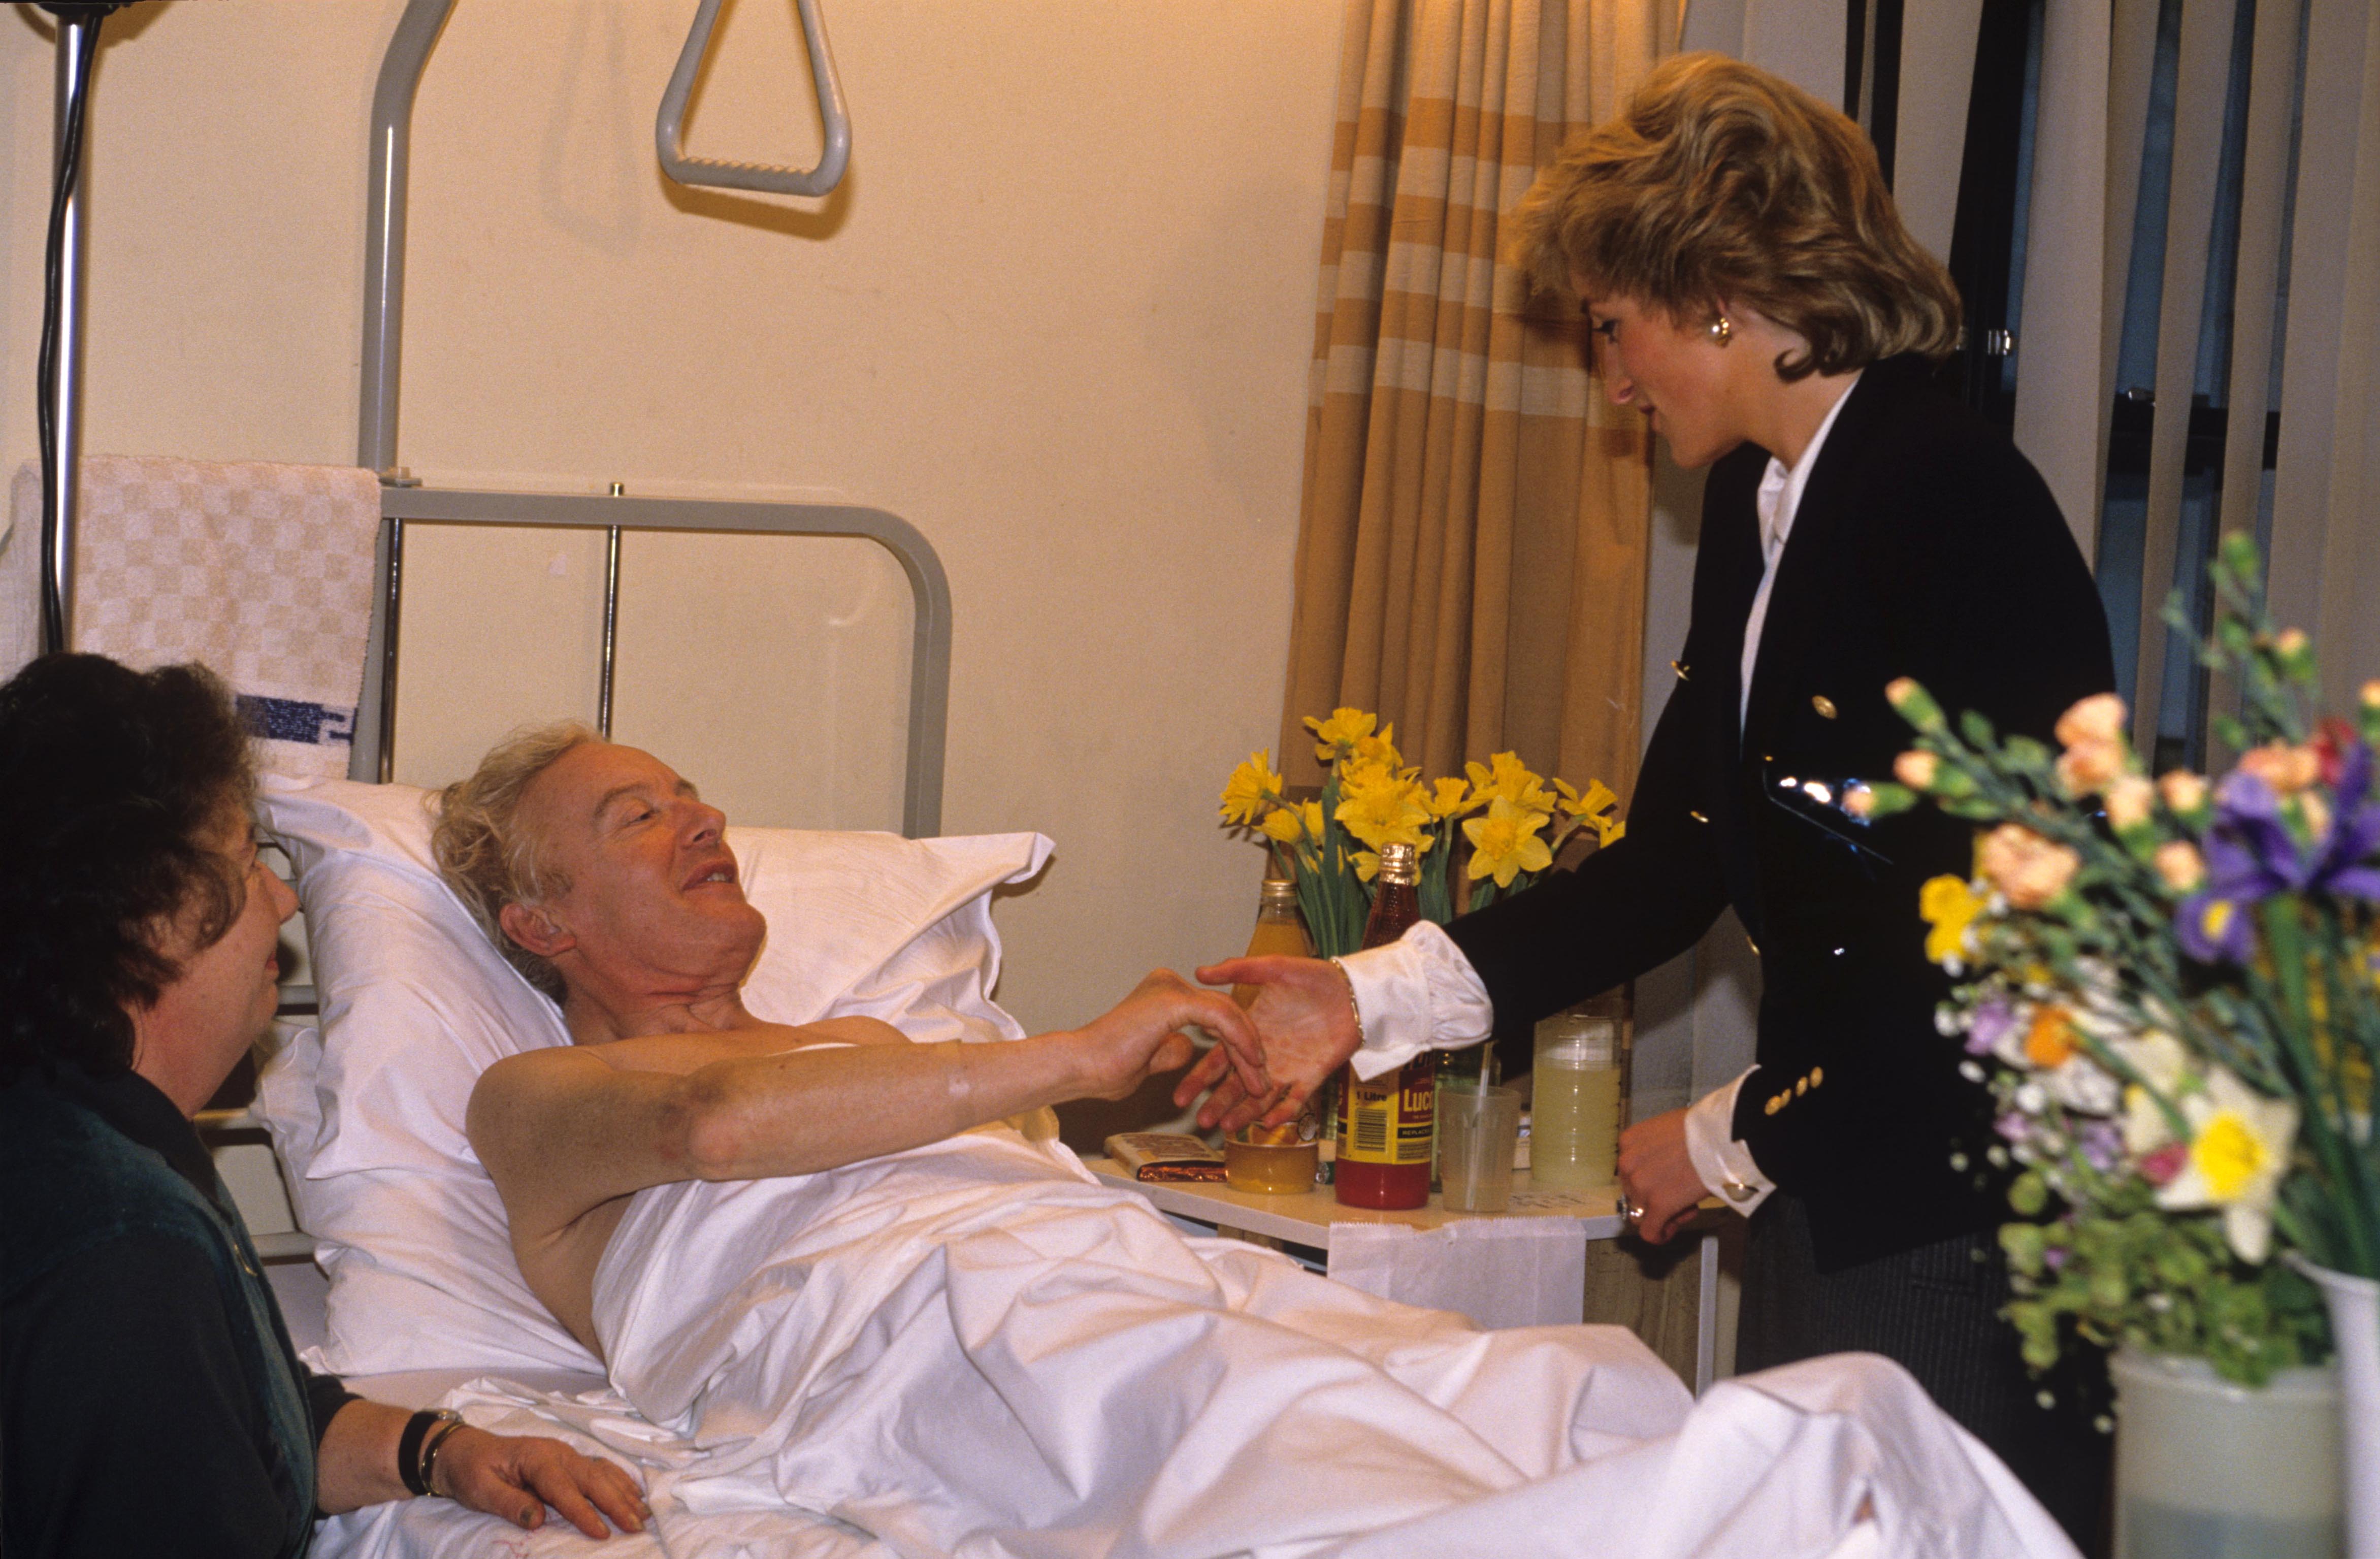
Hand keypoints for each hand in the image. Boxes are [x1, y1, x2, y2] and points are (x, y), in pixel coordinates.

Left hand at [431, 1425, 650, 1538]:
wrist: (465, 1451)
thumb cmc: (471, 1471)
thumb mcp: (480, 1489)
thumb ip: (508, 1503)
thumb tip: (538, 1520)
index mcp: (536, 1458)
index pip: (564, 1488)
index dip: (584, 1512)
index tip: (602, 1534)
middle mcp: (557, 1452)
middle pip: (593, 1478)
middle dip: (616, 1503)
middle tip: (636, 1527)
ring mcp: (565, 1454)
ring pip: (602, 1472)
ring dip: (624, 1493)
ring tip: (643, 1514)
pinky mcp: (568, 1460)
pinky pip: (600, 1468)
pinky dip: (620, 1481)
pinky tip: (634, 1493)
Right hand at [1072, 969, 1268, 1101]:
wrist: (1082, 1067)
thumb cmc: (1106, 1068)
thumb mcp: (1150, 1059)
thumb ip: (1171, 1049)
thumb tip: (1188, 1048)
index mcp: (1164, 993)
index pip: (1213, 1013)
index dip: (1236, 1042)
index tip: (1250, 1072)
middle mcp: (1170, 983)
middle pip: (1225, 1011)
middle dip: (1248, 1047)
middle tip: (1262, 1080)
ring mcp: (1172, 988)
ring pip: (1228, 1013)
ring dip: (1248, 1048)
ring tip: (1260, 1080)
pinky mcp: (1174, 1000)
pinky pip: (1221, 1017)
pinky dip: (1239, 1040)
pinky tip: (1250, 1063)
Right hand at [1176, 955, 1359, 1133]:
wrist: (1352, 991)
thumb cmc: (1314, 977)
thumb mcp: (1272, 968)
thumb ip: (1237, 969)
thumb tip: (1198, 972)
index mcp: (1251, 1032)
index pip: (1219, 1058)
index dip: (1200, 1077)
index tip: (1181, 1094)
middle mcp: (1265, 1055)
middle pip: (1235, 1084)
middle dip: (1216, 1102)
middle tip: (1199, 1119)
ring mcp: (1288, 1068)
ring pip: (1261, 1097)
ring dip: (1244, 1112)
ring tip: (1226, 1126)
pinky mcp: (1312, 1076)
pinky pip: (1296, 1100)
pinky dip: (1283, 1112)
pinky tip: (1268, 1122)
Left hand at [1615, 1107, 1704, 1244]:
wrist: (1718, 1137)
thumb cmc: (1700, 1130)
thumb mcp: (1665, 1130)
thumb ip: (1654, 1150)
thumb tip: (1663, 1167)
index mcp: (1628, 1142)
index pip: (1629, 1171)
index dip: (1648, 1179)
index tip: (1667, 1180)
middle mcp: (1628, 1164)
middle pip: (1634, 1193)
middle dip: (1655, 1197)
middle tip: (1682, 1193)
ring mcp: (1641, 1186)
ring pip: (1643, 1213)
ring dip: (1663, 1213)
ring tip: (1687, 1204)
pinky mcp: (1658, 1205)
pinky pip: (1650, 1232)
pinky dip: (1659, 1235)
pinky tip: (1669, 1231)